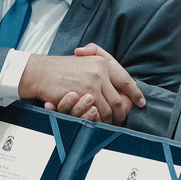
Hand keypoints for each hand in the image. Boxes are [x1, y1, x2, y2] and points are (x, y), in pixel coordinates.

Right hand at [19, 48, 143, 124]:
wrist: (40, 72)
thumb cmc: (60, 68)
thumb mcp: (84, 58)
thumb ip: (101, 62)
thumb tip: (119, 80)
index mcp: (102, 62)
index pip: (125, 80)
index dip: (134, 93)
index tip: (140, 102)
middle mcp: (100, 72)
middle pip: (118, 99)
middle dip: (121, 112)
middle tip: (121, 118)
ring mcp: (92, 84)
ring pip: (109, 109)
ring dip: (109, 118)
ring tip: (107, 121)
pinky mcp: (83, 95)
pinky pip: (96, 113)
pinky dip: (98, 119)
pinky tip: (97, 119)